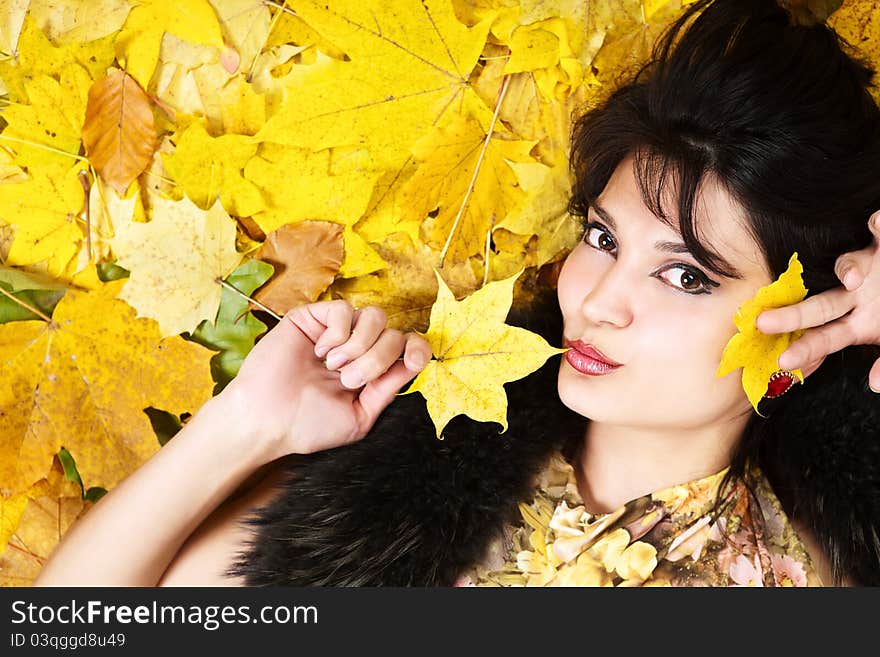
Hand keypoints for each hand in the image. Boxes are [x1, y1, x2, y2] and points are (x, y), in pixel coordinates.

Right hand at [217, 300, 432, 458]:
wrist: (267, 420)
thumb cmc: (308, 425)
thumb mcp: (360, 417)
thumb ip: (387, 390)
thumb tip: (413, 363)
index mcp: (370, 372)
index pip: (407, 346)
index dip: (418, 348)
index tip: (413, 360)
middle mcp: (357, 348)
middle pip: (393, 334)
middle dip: (376, 360)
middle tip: (348, 380)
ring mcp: (336, 332)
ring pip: (374, 317)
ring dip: (359, 345)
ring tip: (334, 366)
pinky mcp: (312, 318)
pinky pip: (343, 309)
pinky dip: (338, 332)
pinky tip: (320, 351)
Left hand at [756, 210, 879, 391]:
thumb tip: (875, 384)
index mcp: (856, 324)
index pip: (824, 339)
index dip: (805, 349)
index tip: (783, 361)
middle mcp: (854, 295)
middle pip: (821, 306)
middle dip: (794, 315)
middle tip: (764, 323)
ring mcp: (868, 267)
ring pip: (849, 266)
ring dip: (849, 269)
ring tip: (850, 278)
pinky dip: (879, 224)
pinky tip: (877, 222)